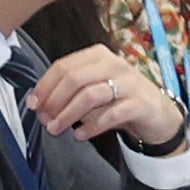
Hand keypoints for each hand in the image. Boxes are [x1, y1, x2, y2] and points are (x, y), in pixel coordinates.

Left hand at [25, 44, 185, 149]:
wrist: (156, 112)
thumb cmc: (117, 99)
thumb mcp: (92, 89)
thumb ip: (68, 94)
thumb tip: (39, 106)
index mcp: (98, 55)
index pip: (64, 66)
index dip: (45, 86)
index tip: (33, 104)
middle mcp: (114, 64)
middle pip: (75, 79)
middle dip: (54, 100)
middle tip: (45, 119)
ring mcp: (128, 82)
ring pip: (90, 96)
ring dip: (68, 115)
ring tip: (57, 129)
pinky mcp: (139, 103)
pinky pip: (110, 115)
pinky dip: (91, 126)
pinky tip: (80, 135)